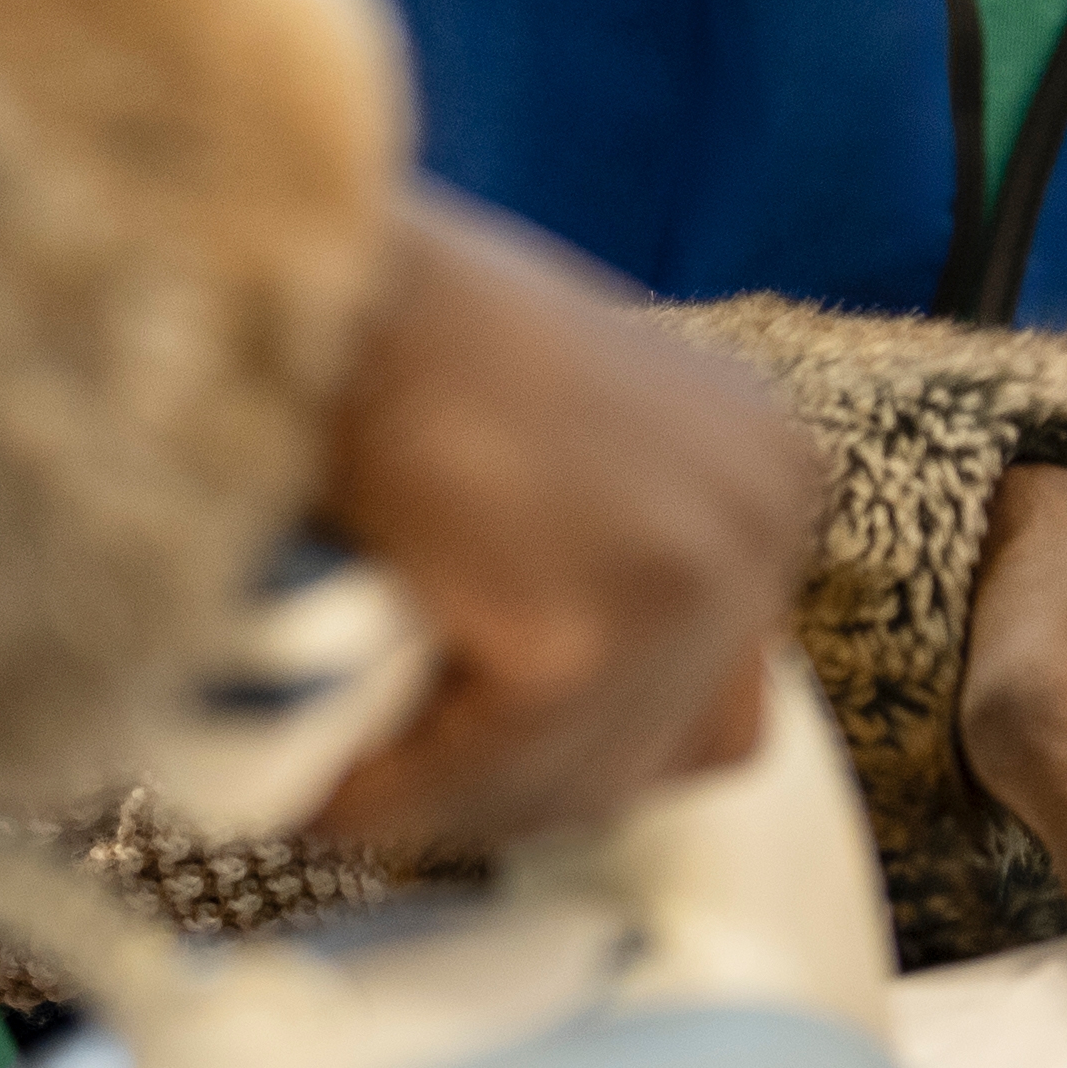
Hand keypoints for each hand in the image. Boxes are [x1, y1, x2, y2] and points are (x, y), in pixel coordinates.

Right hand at [297, 193, 822, 859]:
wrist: (298, 262)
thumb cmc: (389, 313)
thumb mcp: (556, 414)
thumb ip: (589, 527)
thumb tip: (540, 672)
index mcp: (769, 459)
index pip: (726, 673)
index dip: (596, 724)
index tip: (481, 742)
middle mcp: (765, 511)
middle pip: (681, 745)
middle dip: (537, 781)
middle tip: (410, 782)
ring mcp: (691, 575)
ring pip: (584, 782)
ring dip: (458, 805)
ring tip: (342, 782)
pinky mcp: (587, 639)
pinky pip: (485, 778)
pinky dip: (390, 796)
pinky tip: (314, 785)